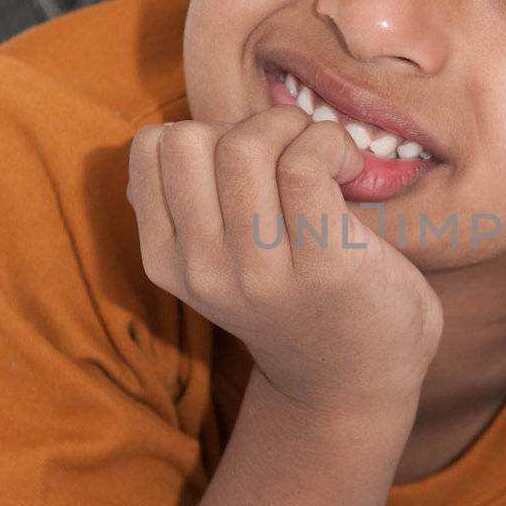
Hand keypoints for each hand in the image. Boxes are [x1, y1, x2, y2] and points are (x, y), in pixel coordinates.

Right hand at [126, 107, 443, 411]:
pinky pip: (305, 166)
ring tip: (328, 162)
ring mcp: (260, 272)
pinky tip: (351, 173)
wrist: (354, 380)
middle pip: (191, 139)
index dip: (206, 130)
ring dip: (297, 130)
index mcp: (166, 259)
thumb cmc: (295, 300)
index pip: (151, 147)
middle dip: (248, 125)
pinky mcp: (322, 266)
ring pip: (246, 146)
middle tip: (294, 156)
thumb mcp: (217, 262)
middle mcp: (202, 269)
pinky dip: (330, 145)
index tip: (254, 161)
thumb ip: (189, 210)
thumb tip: (171, 138)